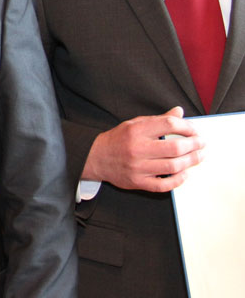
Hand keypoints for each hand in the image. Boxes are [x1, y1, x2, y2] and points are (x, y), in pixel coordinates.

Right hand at [81, 107, 203, 191]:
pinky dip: (178, 180)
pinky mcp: (138, 182)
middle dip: (194, 145)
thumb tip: (179, 112)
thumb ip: (158, 119)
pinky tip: (184, 174)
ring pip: (173, 166)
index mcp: (136, 130)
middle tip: (202, 144)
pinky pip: (164, 185)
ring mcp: (137, 167)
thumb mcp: (134, 124)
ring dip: (191, 162)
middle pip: (175, 147)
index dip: (187, 127)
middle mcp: (137, 148)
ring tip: (198, 157)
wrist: (96, 157)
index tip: (194, 131)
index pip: (169, 124)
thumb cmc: (118, 139)